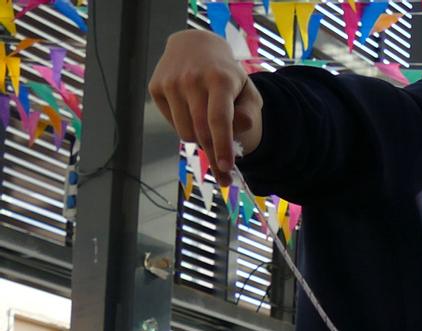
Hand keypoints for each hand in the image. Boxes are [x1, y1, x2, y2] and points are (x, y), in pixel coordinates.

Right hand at [148, 31, 262, 177]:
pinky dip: (184, 126)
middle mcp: (192, 80)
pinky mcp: (155, 87)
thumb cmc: (226, 75)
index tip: (226, 167)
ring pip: (185, 132)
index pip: (219, 118)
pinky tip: (190, 109)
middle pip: (201, 131)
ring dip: (199, 139)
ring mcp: (170, 83)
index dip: (222, 145)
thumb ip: (248, 112)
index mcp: (219, 80)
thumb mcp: (247, 90)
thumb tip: (238, 129)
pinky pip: (172, 124)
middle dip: (214, 156)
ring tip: (208, 125)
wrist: (195, 46)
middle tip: (224, 176)